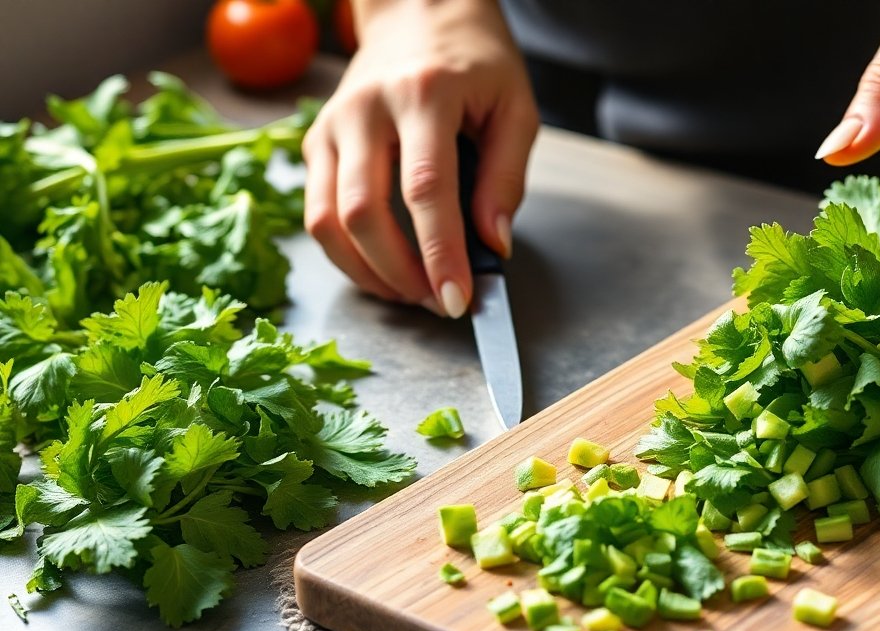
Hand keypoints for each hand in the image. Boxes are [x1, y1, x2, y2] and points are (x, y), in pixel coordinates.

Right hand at [303, 0, 537, 316]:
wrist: (419, 11)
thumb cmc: (475, 61)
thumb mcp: (515, 109)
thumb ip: (507, 179)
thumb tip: (492, 247)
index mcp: (423, 94)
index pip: (425, 189)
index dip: (440, 253)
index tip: (458, 300)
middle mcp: (365, 108)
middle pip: (363, 211)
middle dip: (400, 273)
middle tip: (439, 303)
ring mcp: (332, 125)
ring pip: (326, 220)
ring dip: (368, 273)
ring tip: (412, 294)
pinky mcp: (314, 141)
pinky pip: (316, 213)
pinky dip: (347, 255)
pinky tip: (383, 270)